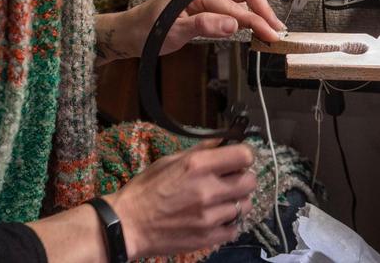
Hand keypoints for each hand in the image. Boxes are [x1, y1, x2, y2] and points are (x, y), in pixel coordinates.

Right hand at [107, 141, 256, 258]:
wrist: (129, 225)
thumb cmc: (146, 189)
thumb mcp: (169, 161)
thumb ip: (200, 151)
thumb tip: (223, 140)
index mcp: (197, 166)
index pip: (244, 156)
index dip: (244, 156)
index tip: (238, 159)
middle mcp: (208, 190)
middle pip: (250, 182)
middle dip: (242, 178)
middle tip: (229, 181)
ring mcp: (210, 216)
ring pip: (245, 206)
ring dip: (236, 202)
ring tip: (220, 202)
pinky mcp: (209, 238)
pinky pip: (235, 229)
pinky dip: (228, 224)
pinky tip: (215, 218)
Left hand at [139, 0, 286, 56]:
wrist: (130, 33)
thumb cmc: (146, 30)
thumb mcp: (173, 32)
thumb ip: (203, 26)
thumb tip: (232, 25)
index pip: (233, 5)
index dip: (255, 20)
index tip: (269, 33)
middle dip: (261, 6)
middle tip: (274, 28)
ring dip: (256, 8)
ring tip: (269, 26)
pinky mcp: (205, 3)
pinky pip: (231, 3)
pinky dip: (246, 12)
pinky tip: (253, 24)